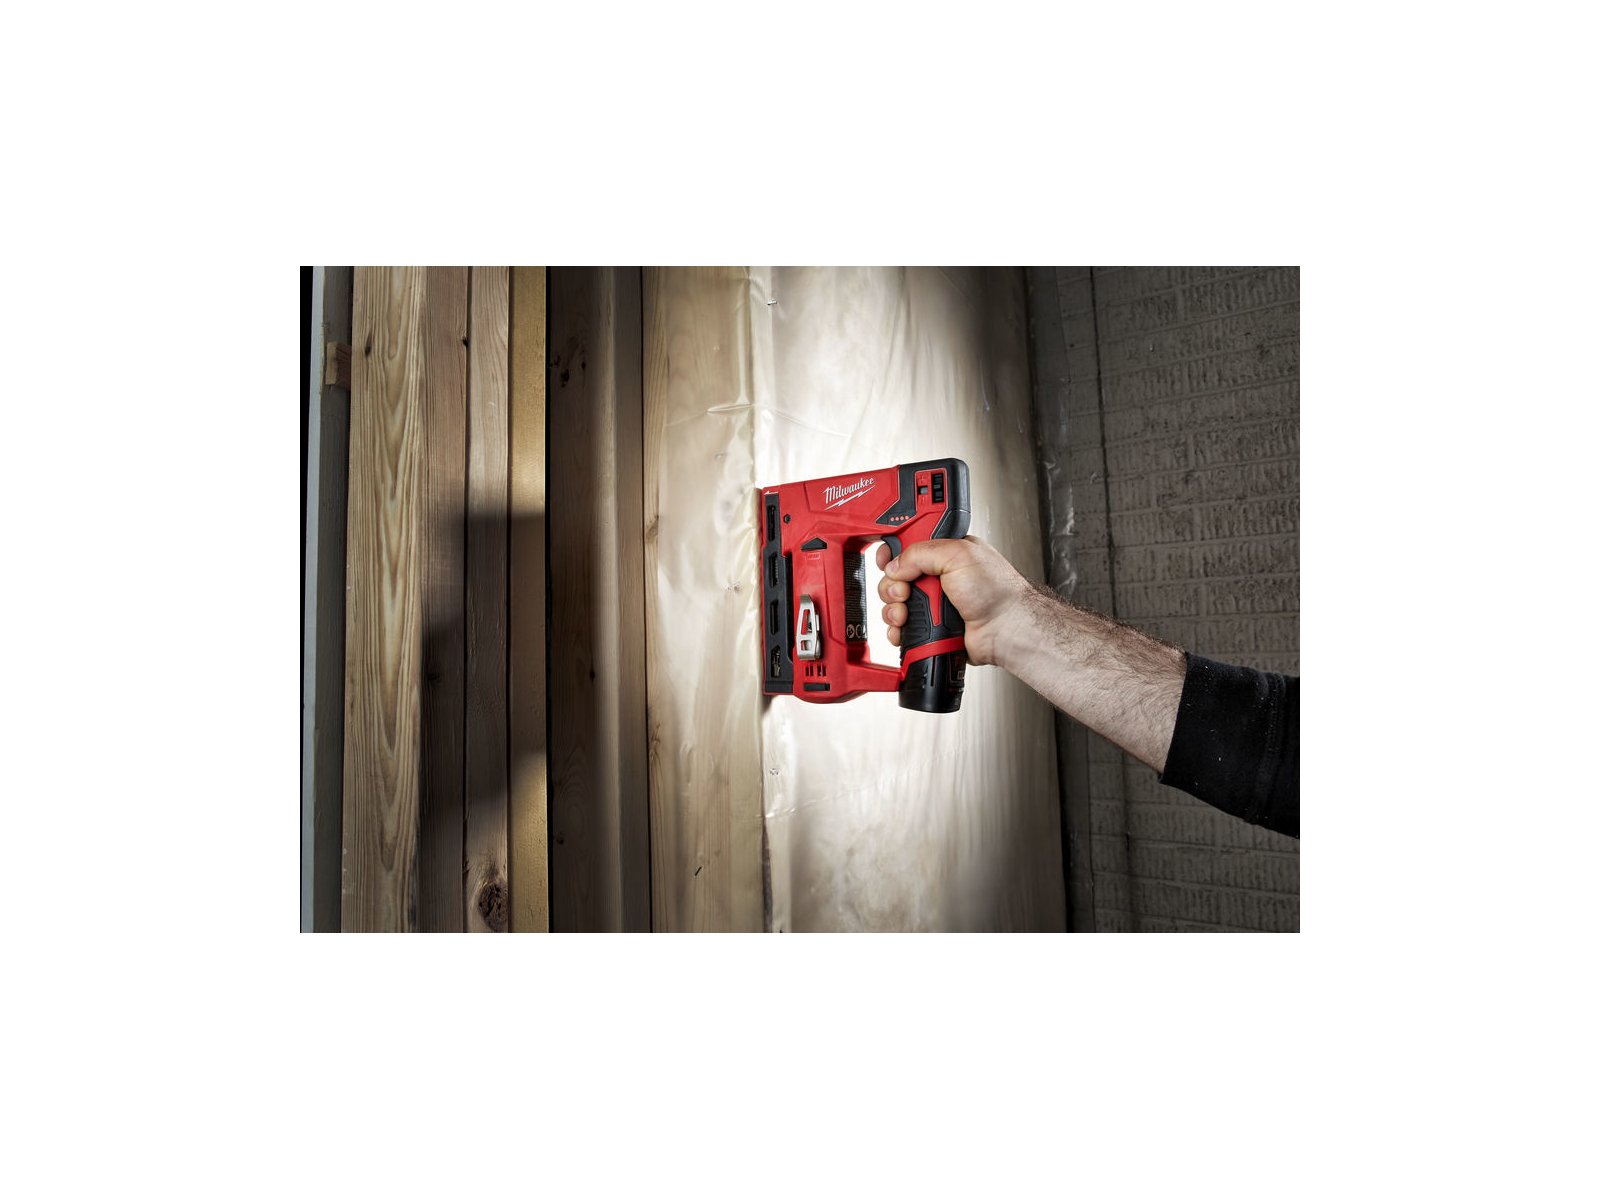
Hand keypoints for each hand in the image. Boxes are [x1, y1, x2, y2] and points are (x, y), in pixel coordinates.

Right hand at [875, 535, 1033, 666]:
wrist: (1005, 629)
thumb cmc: (996, 591)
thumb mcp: (957, 554)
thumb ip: (920, 552)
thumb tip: (895, 565)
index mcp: (944, 553)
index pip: (908, 545)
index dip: (892, 551)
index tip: (885, 559)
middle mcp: (937, 577)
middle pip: (895, 577)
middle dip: (892, 585)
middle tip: (905, 591)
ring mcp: (932, 603)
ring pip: (894, 604)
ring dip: (893, 609)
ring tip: (907, 613)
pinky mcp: (930, 627)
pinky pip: (901, 628)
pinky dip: (897, 630)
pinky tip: (905, 629)